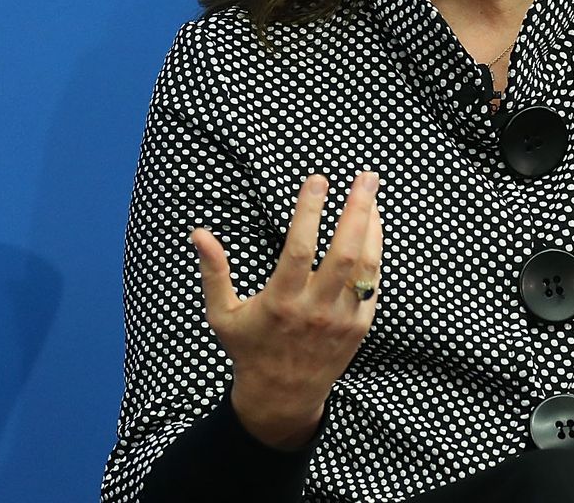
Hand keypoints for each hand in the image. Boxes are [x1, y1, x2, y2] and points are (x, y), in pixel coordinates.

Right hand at [193, 171, 381, 449]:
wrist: (283, 396)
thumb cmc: (248, 349)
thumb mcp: (222, 314)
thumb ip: (214, 272)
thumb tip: (199, 233)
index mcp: (281, 303)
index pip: (300, 248)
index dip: (310, 212)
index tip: (317, 180)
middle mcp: (316, 310)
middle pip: (345, 252)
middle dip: (358, 210)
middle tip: (366, 178)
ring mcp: (342, 319)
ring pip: (366, 266)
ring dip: (372, 227)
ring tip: (372, 195)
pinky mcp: (359, 326)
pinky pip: (372, 284)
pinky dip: (374, 254)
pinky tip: (372, 230)